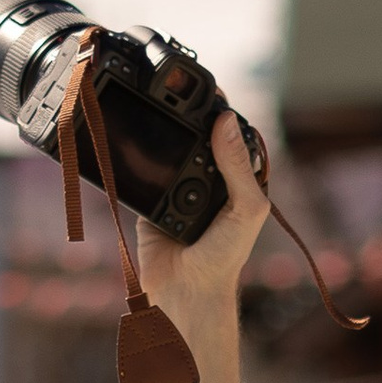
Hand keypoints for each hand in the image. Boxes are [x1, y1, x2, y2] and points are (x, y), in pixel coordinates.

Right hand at [127, 111, 269, 382]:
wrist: (188, 291)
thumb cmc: (226, 257)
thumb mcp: (246, 208)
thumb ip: (237, 167)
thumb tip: (226, 121)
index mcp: (238, 179)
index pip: (229, 135)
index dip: (220, 112)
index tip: (210, 91)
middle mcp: (210, 179)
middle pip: (196, 136)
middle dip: (186, 116)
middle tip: (172, 92)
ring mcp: (179, 188)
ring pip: (169, 149)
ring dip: (162, 133)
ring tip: (154, 106)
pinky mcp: (152, 199)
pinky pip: (144, 171)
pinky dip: (139, 158)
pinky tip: (135, 140)